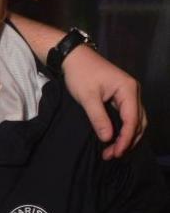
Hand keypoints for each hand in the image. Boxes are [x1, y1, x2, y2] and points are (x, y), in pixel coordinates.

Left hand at [62, 45, 145, 159]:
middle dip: (127, 141)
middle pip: (139, 122)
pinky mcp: (121, 96)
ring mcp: (129, 94)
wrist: (74, 57)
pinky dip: (123, 129)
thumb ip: (98, 118)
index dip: (125, 139)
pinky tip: (114, 139)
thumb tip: (107, 138)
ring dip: (126, 137)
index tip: (116, 152)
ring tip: (112, 151)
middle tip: (112, 155)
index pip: (132, 119)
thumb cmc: (81, 74)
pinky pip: (128, 116)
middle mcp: (133, 91)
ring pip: (135, 120)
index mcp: (128, 89)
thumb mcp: (88, 97)